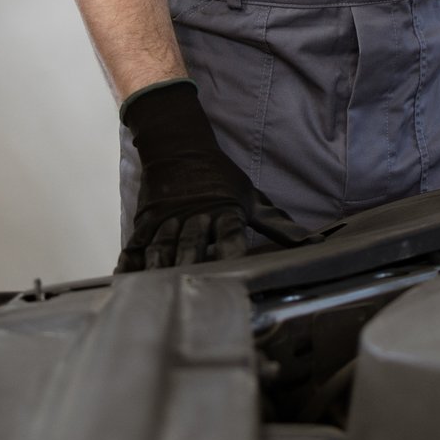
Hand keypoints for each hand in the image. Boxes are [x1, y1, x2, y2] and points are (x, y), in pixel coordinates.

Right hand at [118, 80, 306, 270]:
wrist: (178, 147)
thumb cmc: (220, 177)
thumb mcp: (251, 198)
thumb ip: (278, 225)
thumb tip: (314, 244)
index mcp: (224, 210)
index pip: (230, 233)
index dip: (231, 250)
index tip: (233, 270)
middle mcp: (195, 215)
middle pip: (193, 243)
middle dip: (192, 264)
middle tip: (191, 289)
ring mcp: (168, 218)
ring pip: (163, 245)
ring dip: (161, 268)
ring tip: (158, 292)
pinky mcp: (147, 221)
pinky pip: (137, 243)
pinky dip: (130, 262)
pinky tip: (125, 281)